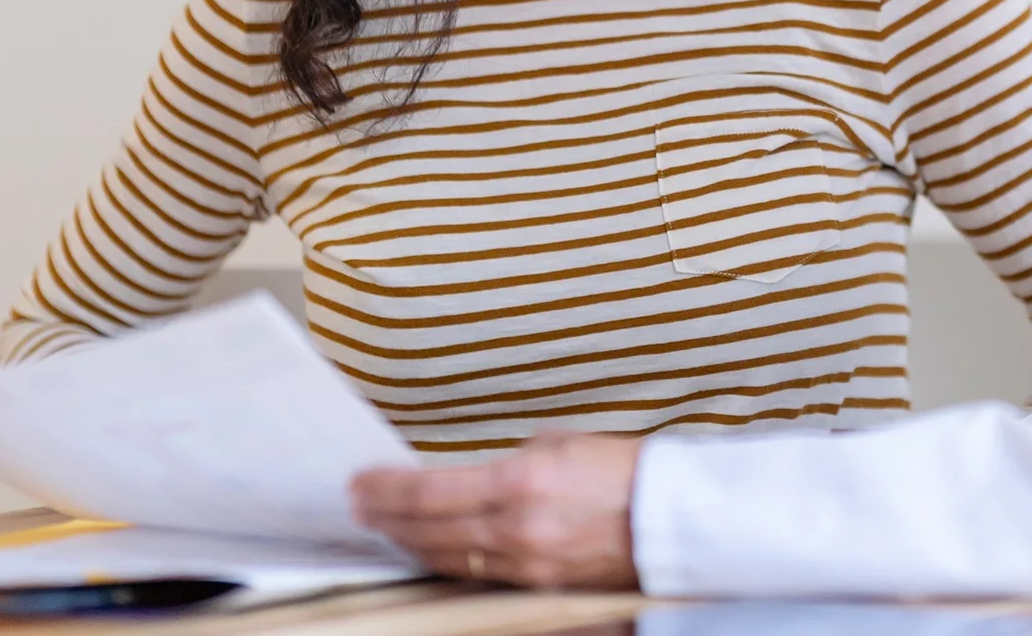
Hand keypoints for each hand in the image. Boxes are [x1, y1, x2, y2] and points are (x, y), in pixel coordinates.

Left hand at [351, 432, 641, 589]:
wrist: (674, 518)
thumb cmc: (628, 470)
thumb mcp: (563, 444)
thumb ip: (515, 460)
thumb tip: (480, 474)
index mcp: (520, 483)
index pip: (428, 492)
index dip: (385, 489)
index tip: (358, 482)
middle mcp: (515, 529)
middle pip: (427, 531)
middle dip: (385, 519)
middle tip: (356, 506)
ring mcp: (526, 565)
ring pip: (447, 559)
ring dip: (410, 544)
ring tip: (384, 529)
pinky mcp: (540, 587)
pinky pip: (479, 576)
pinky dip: (448, 563)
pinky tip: (431, 552)